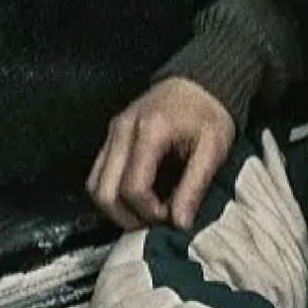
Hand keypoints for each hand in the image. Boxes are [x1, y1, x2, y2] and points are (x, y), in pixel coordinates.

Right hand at [87, 77, 235, 229]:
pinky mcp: (111, 137)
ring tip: (145, 213)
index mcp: (149, 131)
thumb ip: (194, 186)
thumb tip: (180, 223)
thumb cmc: (209, 114)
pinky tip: (138, 198)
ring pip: (94, 184)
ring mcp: (112, 133)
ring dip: (114, 207)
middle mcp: (122, 131)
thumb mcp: (213, 149)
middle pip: (103, 190)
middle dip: (125, 216)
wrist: (198, 83)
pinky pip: (99, 173)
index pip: (132, 187)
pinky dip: (112, 192)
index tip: (171, 217)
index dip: (148, 212)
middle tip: (154, 222)